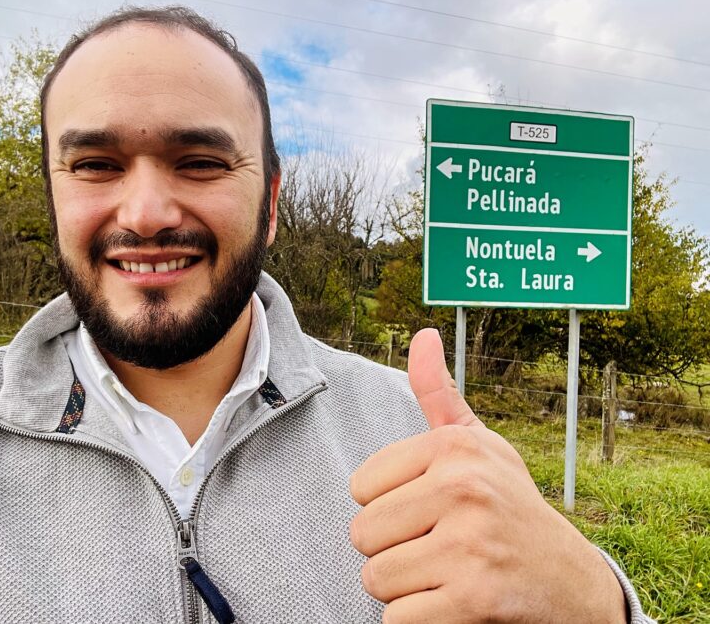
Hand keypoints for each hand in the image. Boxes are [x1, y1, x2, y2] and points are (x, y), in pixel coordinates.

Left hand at [349, 329, 626, 622]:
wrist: (570, 581)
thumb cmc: (509, 506)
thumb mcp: (479, 445)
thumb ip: (439, 395)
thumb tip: (423, 334)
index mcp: (455, 447)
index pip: (359, 486)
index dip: (386, 506)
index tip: (426, 509)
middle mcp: (464, 487)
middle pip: (362, 533)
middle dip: (391, 549)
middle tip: (436, 547)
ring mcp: (470, 544)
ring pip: (375, 578)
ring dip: (403, 587)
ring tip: (445, 572)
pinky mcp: (475, 598)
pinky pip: (396, 619)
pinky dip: (416, 620)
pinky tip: (453, 603)